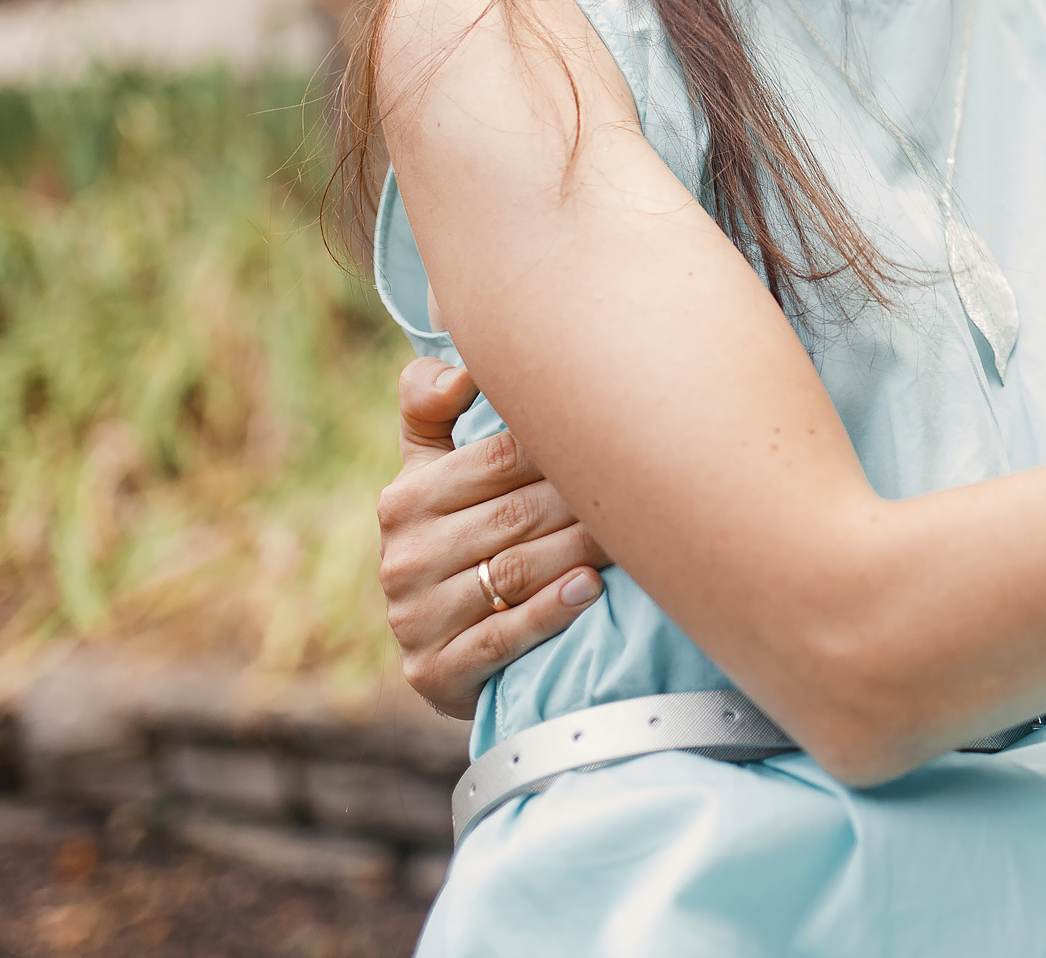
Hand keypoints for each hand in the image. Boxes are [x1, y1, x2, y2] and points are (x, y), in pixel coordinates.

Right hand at [377, 357, 608, 719]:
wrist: (444, 646)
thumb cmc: (456, 532)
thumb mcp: (430, 468)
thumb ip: (430, 405)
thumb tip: (460, 372)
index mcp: (405, 498)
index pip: (498, 459)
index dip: (563, 447)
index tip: (620, 438)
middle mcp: (402, 557)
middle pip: (514, 515)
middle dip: (583, 501)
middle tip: (643, 489)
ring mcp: (415, 618)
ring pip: (513, 573)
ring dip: (578, 551)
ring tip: (632, 537)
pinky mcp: (434, 672)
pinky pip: (502, 637)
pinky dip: (551, 612)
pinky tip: (591, 590)